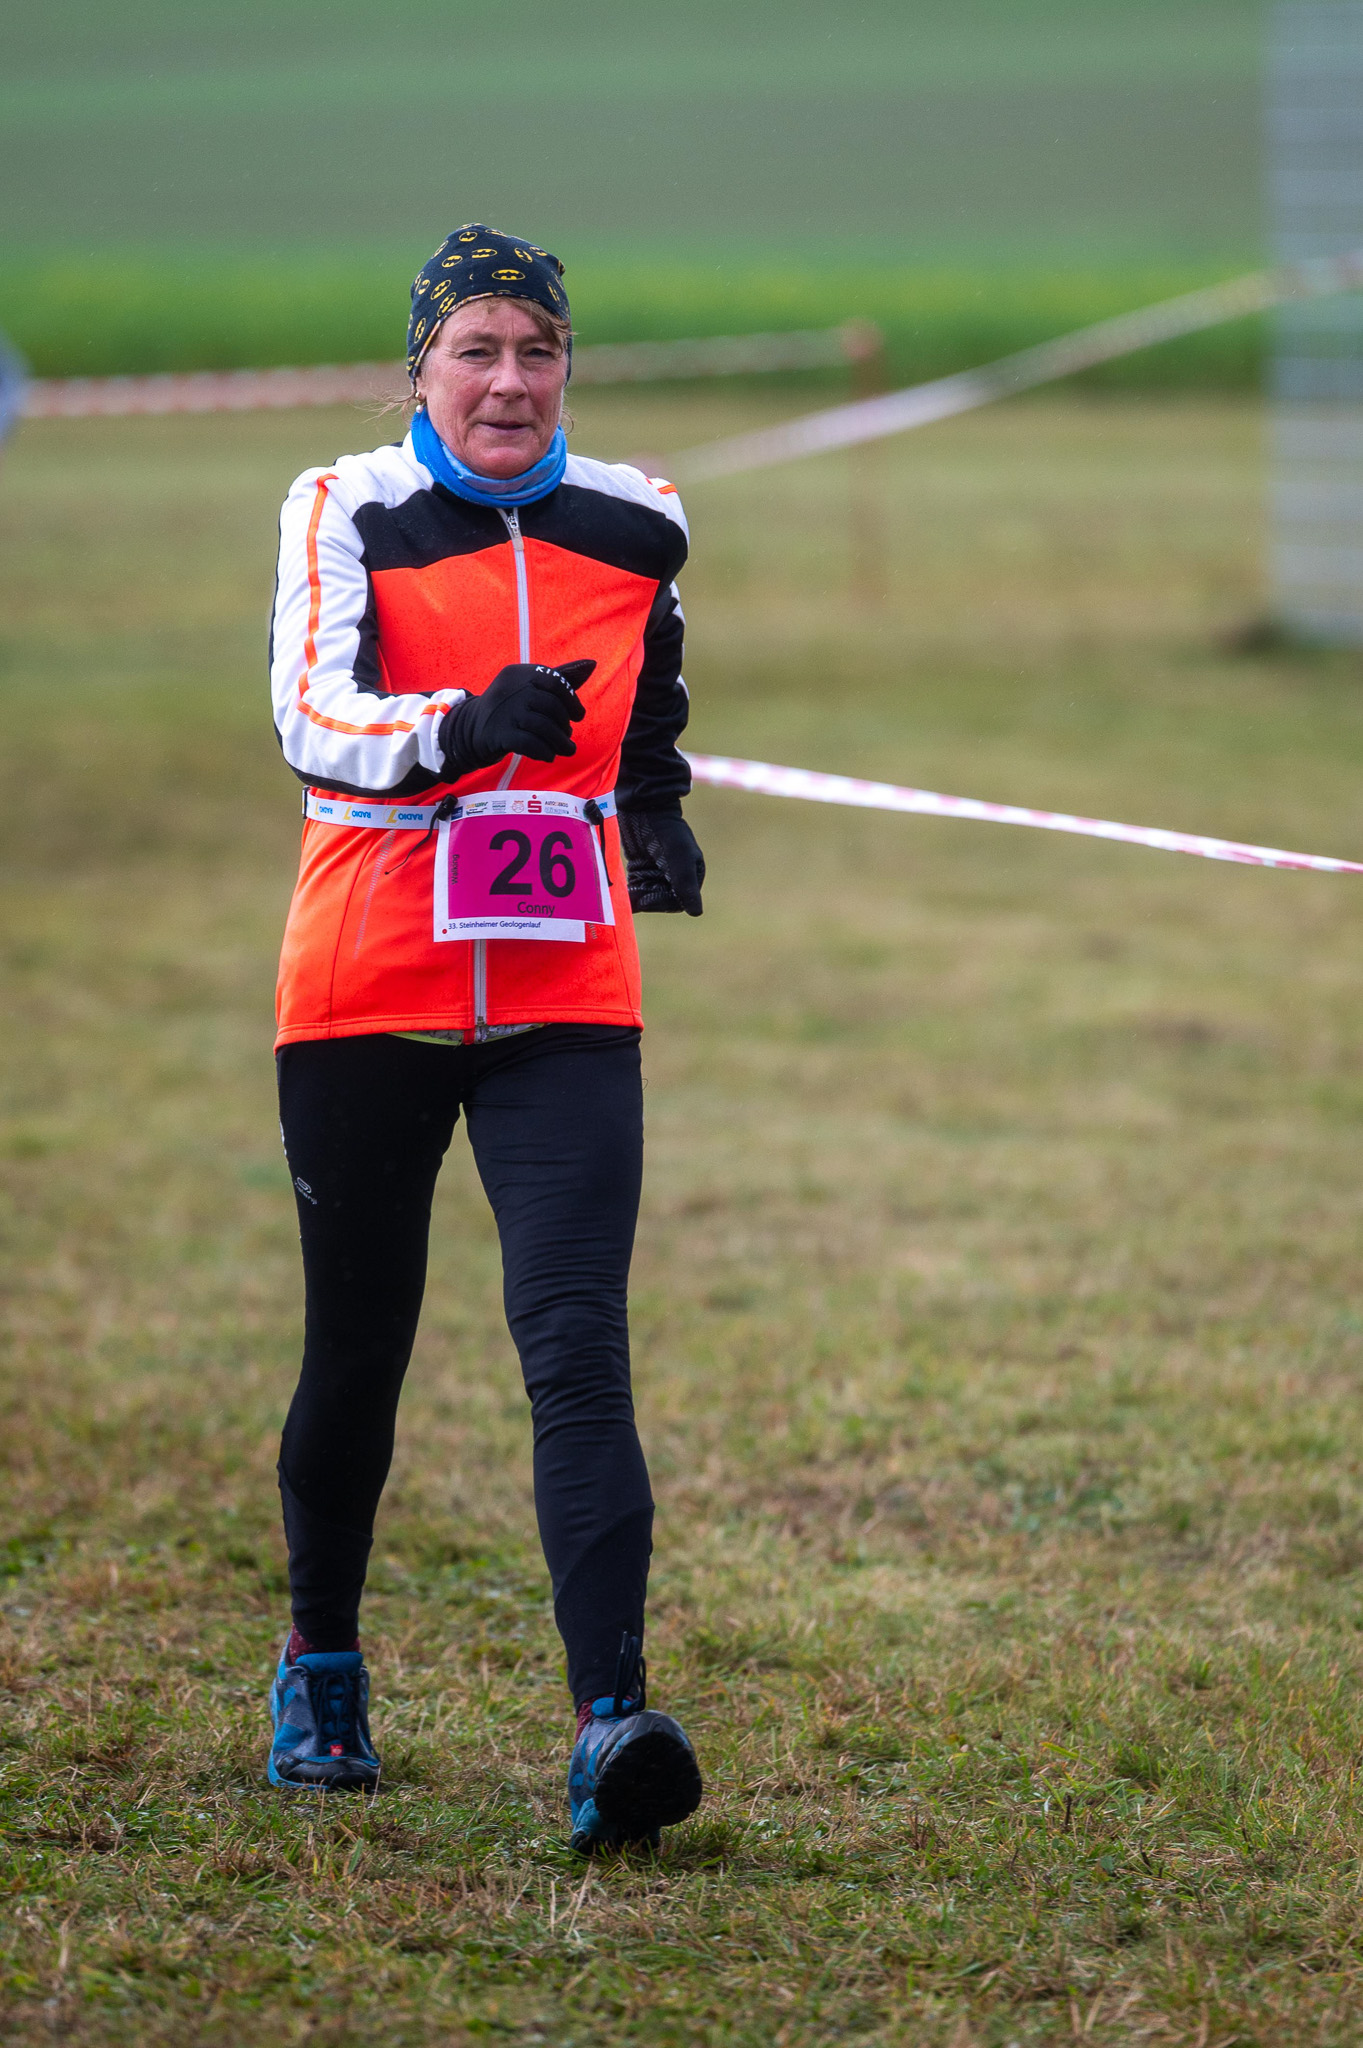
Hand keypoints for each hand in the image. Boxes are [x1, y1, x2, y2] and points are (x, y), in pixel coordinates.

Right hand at [439, 659, 594, 774]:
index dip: (572, 700)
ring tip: (566, 750)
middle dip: (565, 725)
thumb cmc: (510, 708)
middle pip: (551, 706)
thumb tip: (590, 664)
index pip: (555, 682)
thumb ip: (559, 678)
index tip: (578, 716)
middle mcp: (510, 689)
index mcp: (518, 673)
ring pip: (543, 727)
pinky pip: (530, 743)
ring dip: (560, 742)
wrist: (471, 729)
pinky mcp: (498, 734)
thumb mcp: (529, 688)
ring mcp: (504, 711)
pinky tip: (548, 755)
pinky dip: (544, 751)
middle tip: (568, 738)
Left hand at [618, 808, 704, 915]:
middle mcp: (675, 876)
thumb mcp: (678, 857)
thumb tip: (697, 913)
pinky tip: (622, 892)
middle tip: (634, 896)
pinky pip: (636, 887)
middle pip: (661, 900)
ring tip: (627, 894)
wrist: (642, 807)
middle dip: (647, 900)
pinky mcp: (640, 868)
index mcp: (691, 874)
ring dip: (637, 897)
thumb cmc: (666, 831)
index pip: (678, 901)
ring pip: (647, 895)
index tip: (646, 900)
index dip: (662, 904)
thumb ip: (685, 884)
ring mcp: (657, 873)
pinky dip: (630, 891)